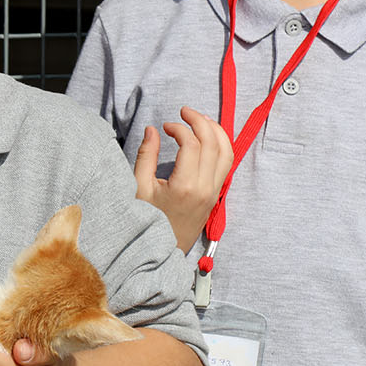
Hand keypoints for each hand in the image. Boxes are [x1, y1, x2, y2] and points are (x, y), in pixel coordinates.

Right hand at [133, 106, 231, 251]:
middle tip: (185, 111)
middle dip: (200, 121)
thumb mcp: (138, 188)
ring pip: (227, 153)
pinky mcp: (214, 197)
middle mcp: (205, 188)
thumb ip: (146, 156)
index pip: (191, 144)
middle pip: (214, 143)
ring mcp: (213, 193)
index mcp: (185, 186)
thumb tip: (152, 130)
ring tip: (200, 120)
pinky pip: (226, 165)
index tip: (164, 126)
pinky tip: (209, 138)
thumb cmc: (144, 222)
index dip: (179, 128)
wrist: (160, 253)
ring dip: (216, 131)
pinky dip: (221, 146)